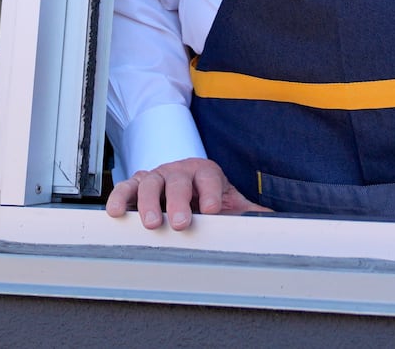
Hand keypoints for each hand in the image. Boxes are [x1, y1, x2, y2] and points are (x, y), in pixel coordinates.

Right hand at [105, 157, 269, 229]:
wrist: (186, 183)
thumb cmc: (208, 195)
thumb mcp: (230, 202)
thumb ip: (250, 213)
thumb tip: (278, 224)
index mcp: (205, 172)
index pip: (208, 177)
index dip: (210, 193)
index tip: (213, 210)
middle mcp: (179, 171)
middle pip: (178, 181)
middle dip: (178, 201)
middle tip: (180, 223)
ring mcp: (156, 176)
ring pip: (149, 183)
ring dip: (148, 203)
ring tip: (150, 224)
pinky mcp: (137, 185)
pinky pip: (125, 187)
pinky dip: (119, 198)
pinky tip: (116, 213)